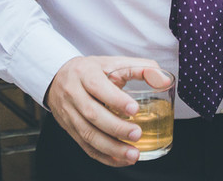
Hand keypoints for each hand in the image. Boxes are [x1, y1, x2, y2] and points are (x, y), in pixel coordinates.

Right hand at [45, 56, 162, 166]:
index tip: (134, 110)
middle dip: (116, 128)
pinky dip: (104, 156)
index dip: (116, 99)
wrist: (58, 78)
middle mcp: (73, 94)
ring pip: (88, 134)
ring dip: (111, 148)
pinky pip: (86, 147)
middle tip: (137, 134)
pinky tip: (120, 159)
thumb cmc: (92, 71)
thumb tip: (164, 80)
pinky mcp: (70, 130)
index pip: (97, 87)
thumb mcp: (113, 62)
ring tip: (133, 154)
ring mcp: (69, 114)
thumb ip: (141, 68)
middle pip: (92, 114)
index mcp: (85, 73)